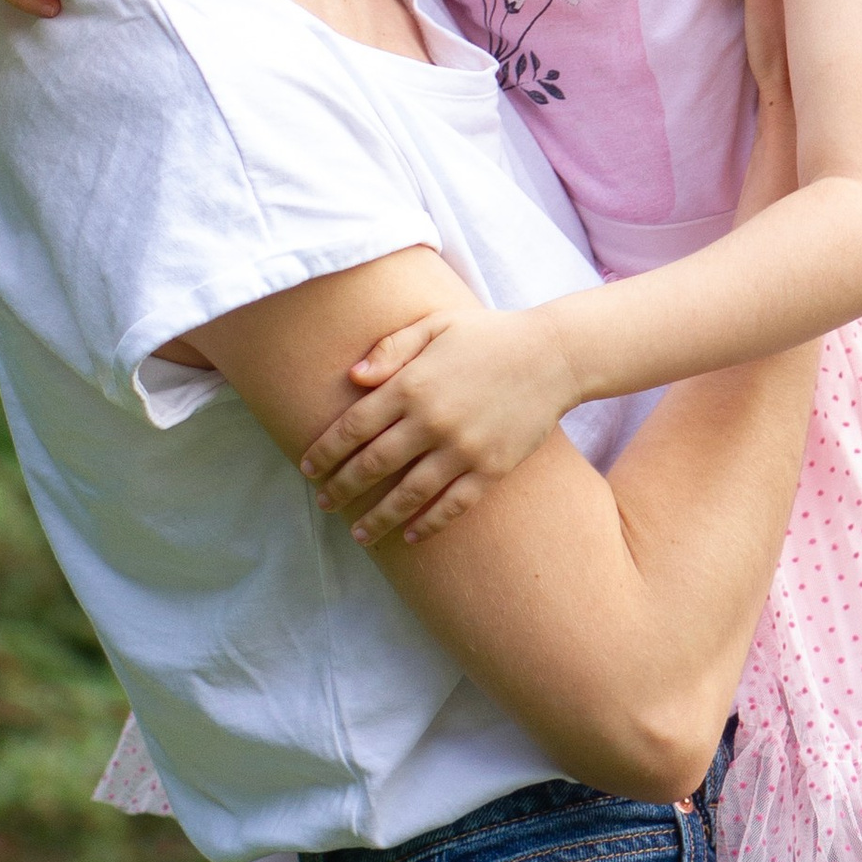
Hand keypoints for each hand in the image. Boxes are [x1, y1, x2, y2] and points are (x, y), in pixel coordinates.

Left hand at [297, 300, 588, 545]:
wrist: (553, 354)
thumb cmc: (487, 335)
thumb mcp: (434, 325)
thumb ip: (391, 349)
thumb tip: (353, 377)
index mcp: (411, 384)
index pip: (353, 426)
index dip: (325, 451)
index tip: (307, 469)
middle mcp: (432, 420)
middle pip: (373, 464)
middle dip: (342, 488)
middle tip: (323, 504)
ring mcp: (463, 448)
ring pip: (409, 493)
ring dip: (379, 518)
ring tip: (358, 535)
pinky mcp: (491, 467)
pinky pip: (454, 504)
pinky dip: (430, 523)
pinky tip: (410, 536)